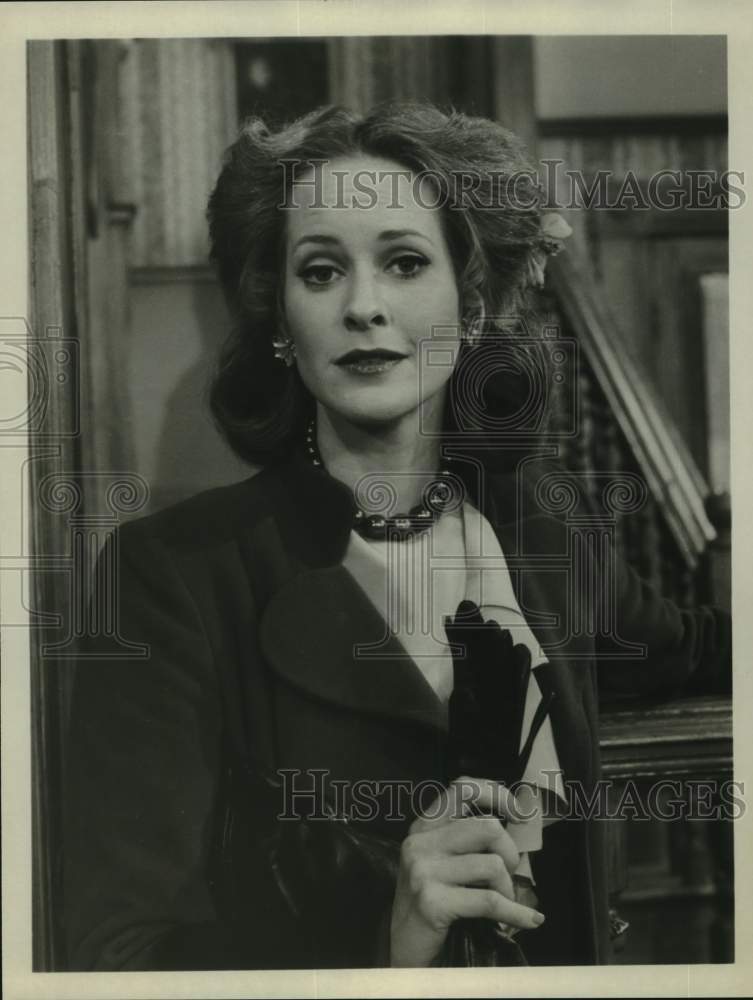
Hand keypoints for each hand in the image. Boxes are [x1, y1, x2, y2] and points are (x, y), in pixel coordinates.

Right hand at [389, 776, 544, 967]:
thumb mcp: (439, 860)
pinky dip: (516, 912)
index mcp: (424, 827)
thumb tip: (514, 826)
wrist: (402, 946)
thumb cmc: (430, 901)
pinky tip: (528, 920)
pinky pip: (490, 901)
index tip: (516, 811)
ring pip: (493, 865)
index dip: (495, 794)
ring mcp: (424, 871)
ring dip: (508, 889)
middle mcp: (421, 842)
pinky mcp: (432, 901)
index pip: (462, 788)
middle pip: (487, 827)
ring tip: (503, 902)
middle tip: (508, 874)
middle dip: (510, 852)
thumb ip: (465, 839)